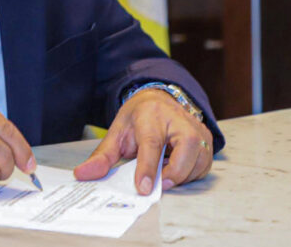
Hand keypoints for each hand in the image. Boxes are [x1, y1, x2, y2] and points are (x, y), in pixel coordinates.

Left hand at [73, 88, 213, 194]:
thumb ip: (102, 157)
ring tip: (164, 170)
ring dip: (181, 176)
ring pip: (198, 161)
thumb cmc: (138, 118)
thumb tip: (82, 175)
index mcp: (151, 115)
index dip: (148, 168)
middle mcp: (178, 119)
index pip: (152, 143)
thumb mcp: (116, 133)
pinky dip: (190, 174)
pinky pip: (204, 165)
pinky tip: (175, 168)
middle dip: (173, 173)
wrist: (159, 100)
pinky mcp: (207, 139)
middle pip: (185, 150)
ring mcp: (197, 128)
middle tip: (158, 184)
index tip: (144, 189)